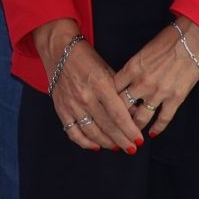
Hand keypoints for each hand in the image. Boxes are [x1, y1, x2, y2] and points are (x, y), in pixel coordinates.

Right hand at [34, 20, 143, 151]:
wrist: (59, 50)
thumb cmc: (87, 58)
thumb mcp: (108, 70)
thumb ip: (120, 92)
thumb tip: (134, 113)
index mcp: (100, 85)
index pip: (119, 115)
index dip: (130, 130)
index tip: (139, 139)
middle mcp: (85, 97)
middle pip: (107, 126)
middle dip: (122, 140)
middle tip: (132, 148)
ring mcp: (72, 105)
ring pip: (91, 132)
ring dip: (106, 143)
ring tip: (117, 147)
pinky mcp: (61, 109)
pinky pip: (73, 132)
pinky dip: (84, 142)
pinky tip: (95, 145)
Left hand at [113, 17, 198, 138]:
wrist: (193, 39)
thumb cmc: (169, 39)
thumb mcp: (143, 50)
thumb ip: (133, 68)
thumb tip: (125, 81)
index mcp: (132, 68)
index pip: (112, 90)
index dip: (107, 101)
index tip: (106, 108)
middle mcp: (143, 82)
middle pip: (123, 107)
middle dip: (117, 118)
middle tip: (114, 126)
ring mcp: (159, 92)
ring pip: (141, 117)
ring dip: (135, 127)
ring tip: (131, 134)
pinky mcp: (176, 98)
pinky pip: (163, 119)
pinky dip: (157, 128)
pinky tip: (152, 134)